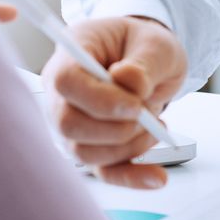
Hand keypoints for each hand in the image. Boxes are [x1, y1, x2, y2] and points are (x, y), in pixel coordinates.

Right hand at [42, 15, 187, 189]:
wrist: (149, 59)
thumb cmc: (144, 45)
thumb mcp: (155, 42)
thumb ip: (144, 62)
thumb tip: (129, 82)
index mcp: (72, 53)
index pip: (65, 81)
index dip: (98, 100)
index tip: (135, 106)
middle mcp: (62, 92)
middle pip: (68, 124)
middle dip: (115, 129)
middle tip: (148, 116)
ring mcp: (73, 122)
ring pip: (84, 152)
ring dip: (128, 147)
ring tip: (156, 126)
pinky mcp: (91, 146)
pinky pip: (103, 171)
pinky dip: (130, 177)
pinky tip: (157, 177)